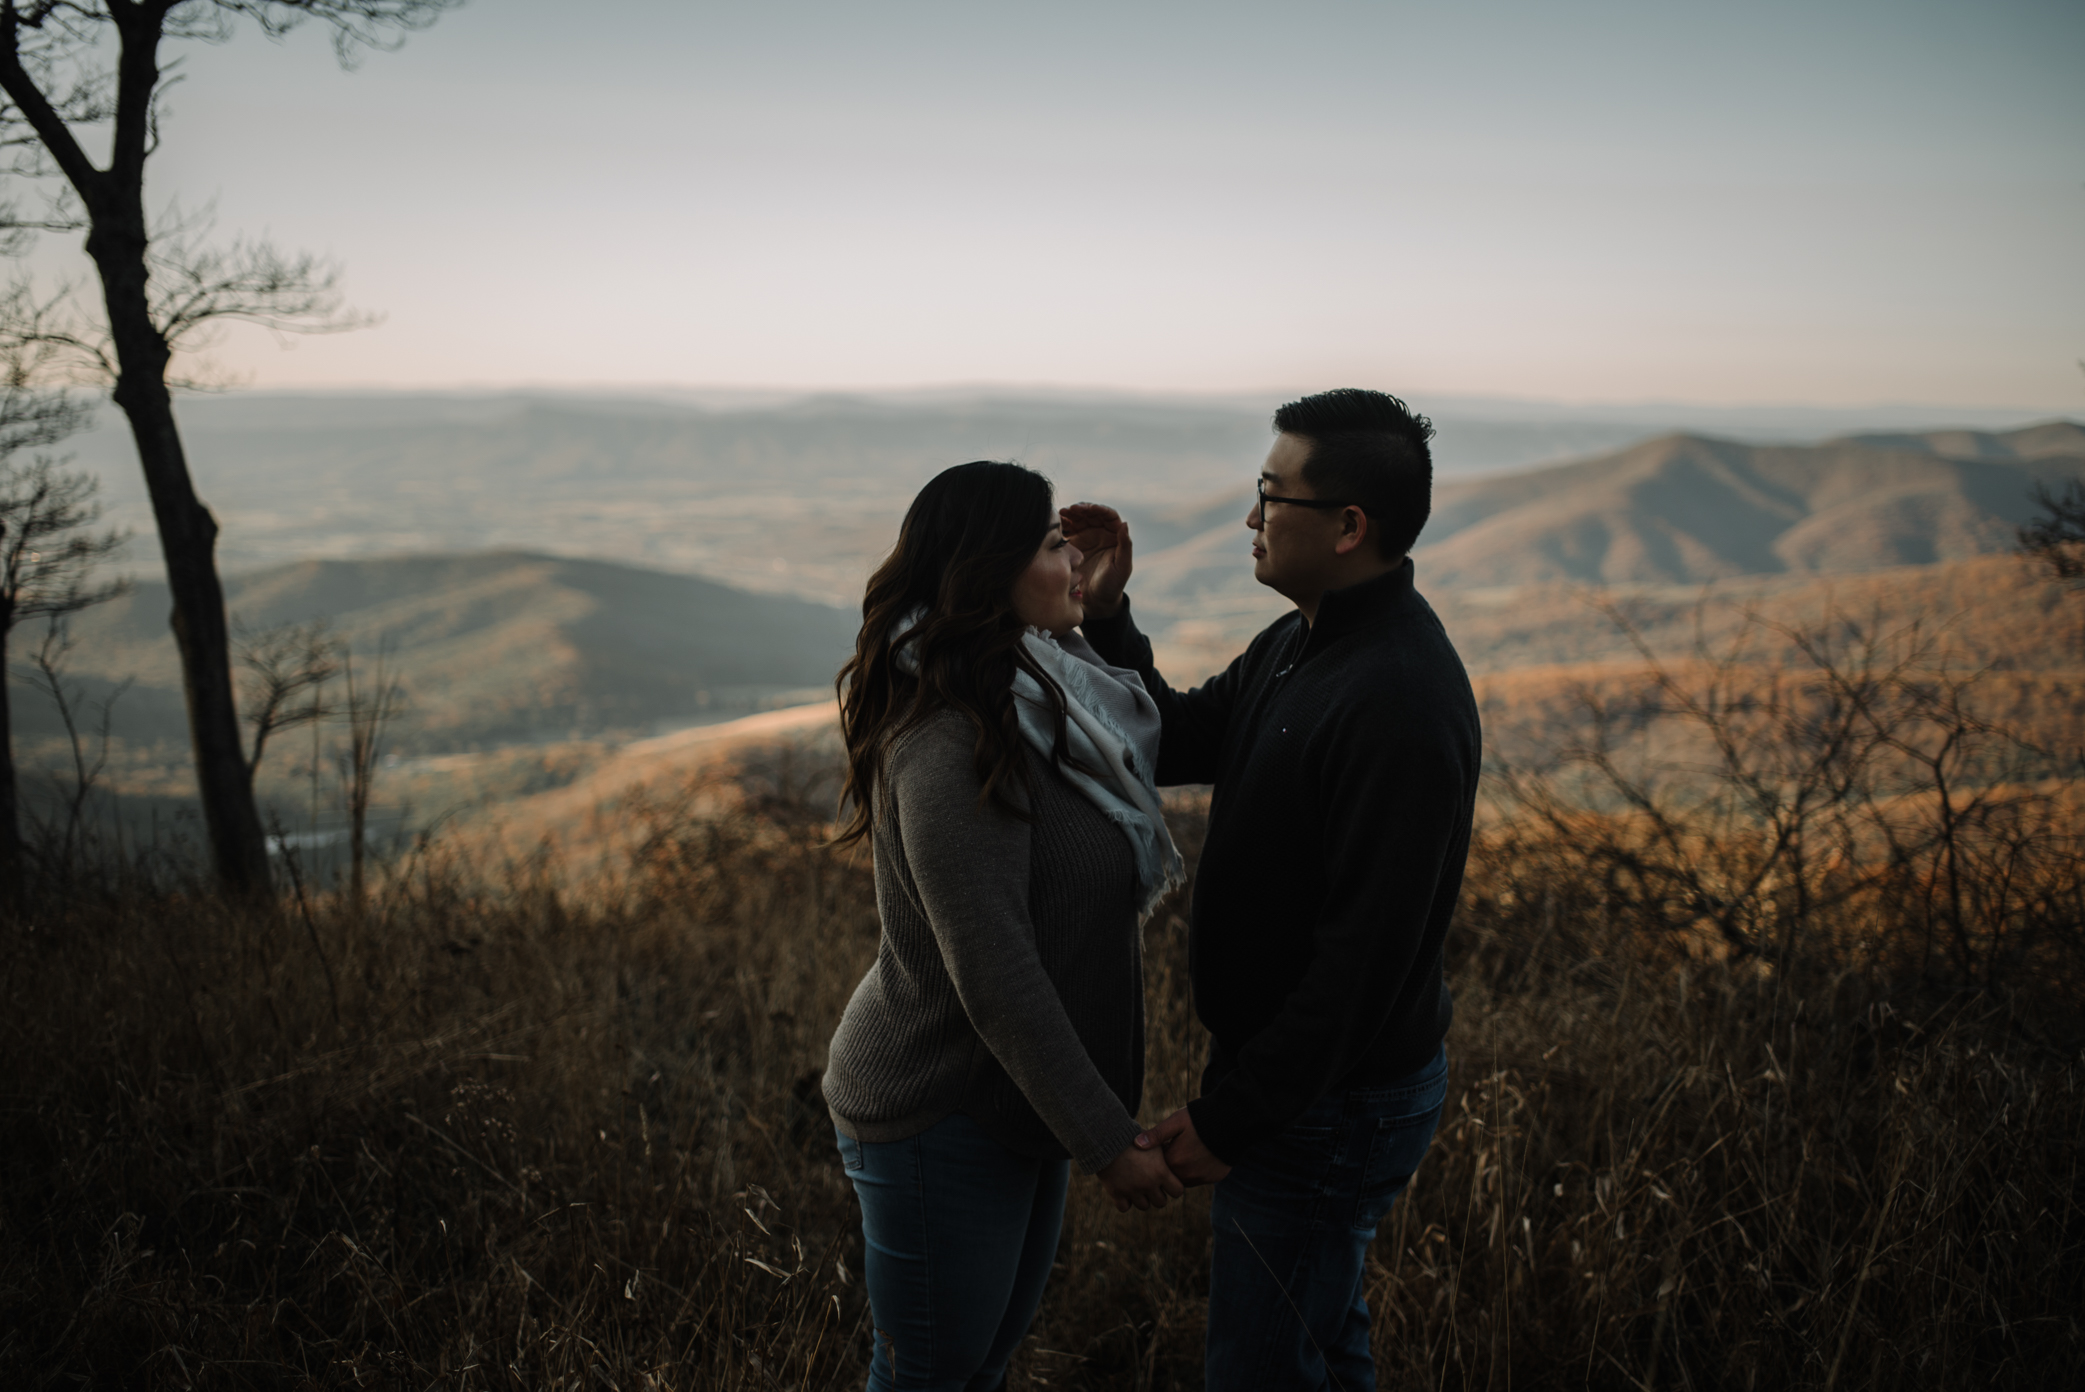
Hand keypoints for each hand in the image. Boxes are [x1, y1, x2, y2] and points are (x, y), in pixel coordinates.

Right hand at [1059, 502, 1132, 619]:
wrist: (1096, 600)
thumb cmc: (1112, 585)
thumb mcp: (1122, 567)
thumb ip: (1125, 546)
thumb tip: (1125, 524)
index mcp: (1115, 535)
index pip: (1108, 515)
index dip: (1099, 509)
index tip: (1089, 509)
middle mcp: (1100, 533)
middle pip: (1091, 514)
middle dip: (1082, 509)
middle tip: (1071, 509)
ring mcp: (1086, 537)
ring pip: (1078, 519)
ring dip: (1070, 514)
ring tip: (1061, 514)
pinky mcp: (1073, 543)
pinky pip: (1067, 530)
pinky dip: (1061, 525)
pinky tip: (1055, 524)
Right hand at [1096, 1136, 1185, 1211]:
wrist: (1107, 1136)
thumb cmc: (1132, 1137)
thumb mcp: (1153, 1142)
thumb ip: (1165, 1154)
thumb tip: (1176, 1159)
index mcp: (1160, 1172)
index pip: (1178, 1191)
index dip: (1173, 1187)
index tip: (1167, 1181)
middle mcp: (1148, 1184)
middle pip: (1161, 1203)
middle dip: (1157, 1194)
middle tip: (1150, 1183)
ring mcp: (1132, 1190)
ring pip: (1144, 1206)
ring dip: (1141, 1198)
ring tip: (1136, 1184)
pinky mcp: (1116, 1193)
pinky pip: (1124, 1207)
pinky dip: (1124, 1201)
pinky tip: (1124, 1189)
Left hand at [1139, 1107, 1231, 1186]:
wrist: (1232, 1122)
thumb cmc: (1200, 1119)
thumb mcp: (1176, 1122)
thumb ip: (1156, 1135)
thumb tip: (1136, 1144)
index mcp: (1174, 1161)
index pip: (1157, 1167)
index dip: (1159, 1157)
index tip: (1162, 1146)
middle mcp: (1187, 1175)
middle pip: (1170, 1176)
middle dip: (1169, 1165)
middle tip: (1176, 1148)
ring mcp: (1202, 1178)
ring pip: (1184, 1179)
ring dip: (1183, 1170)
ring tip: (1188, 1152)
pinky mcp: (1214, 1178)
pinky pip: (1200, 1178)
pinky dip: (1197, 1170)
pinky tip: (1200, 1156)